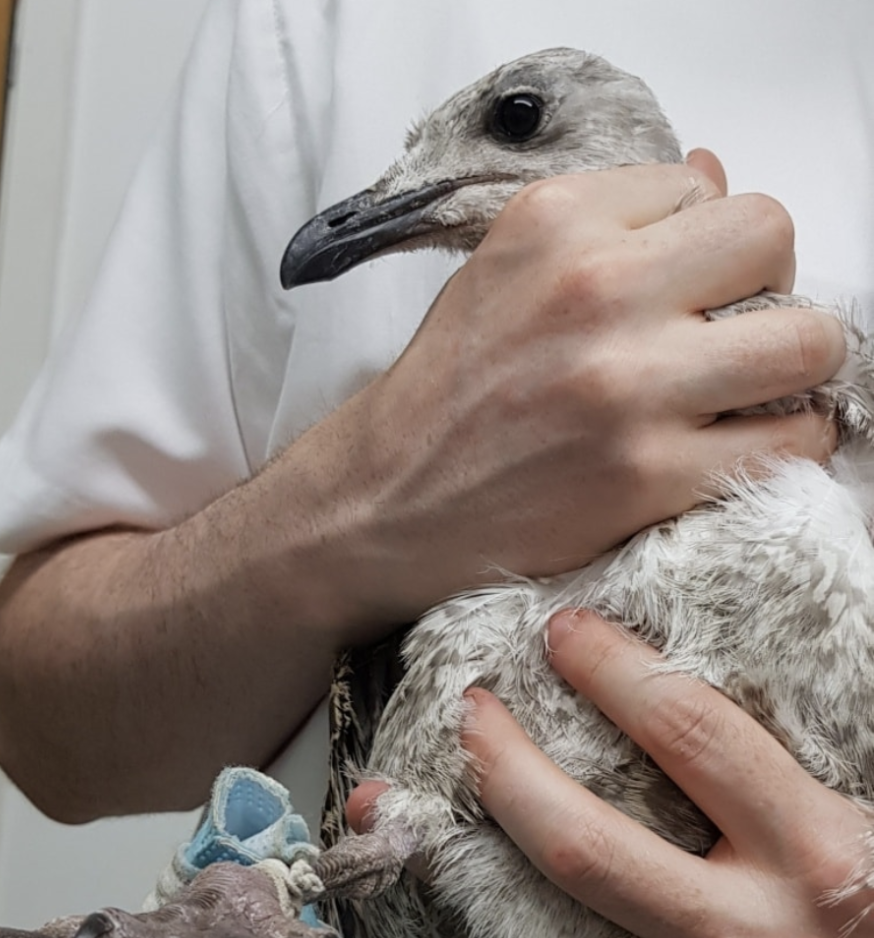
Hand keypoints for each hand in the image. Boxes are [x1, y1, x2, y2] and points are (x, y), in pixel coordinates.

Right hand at [344, 155, 843, 626]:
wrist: (386, 504)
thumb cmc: (445, 393)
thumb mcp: (504, 269)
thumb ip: (609, 221)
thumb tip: (712, 177)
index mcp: (557, 224)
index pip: (705, 188)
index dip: (701, 244)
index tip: (678, 291)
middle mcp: (594, 291)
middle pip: (771, 238)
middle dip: (767, 286)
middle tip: (733, 331)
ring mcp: (627, 388)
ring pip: (806, 342)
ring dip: (794, 367)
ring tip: (752, 391)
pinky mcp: (648, 475)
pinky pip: (788, 443)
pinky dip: (785, 445)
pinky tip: (742, 446)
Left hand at [456, 609, 873, 937]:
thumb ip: (794, 780)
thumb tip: (696, 716)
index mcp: (821, 856)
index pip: (691, 738)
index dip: (614, 673)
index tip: (565, 634)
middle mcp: (756, 937)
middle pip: (587, 845)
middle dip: (509, 771)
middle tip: (472, 714)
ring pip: (572, 921)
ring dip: (511, 855)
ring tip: (470, 795)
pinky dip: (581, 920)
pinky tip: (558, 884)